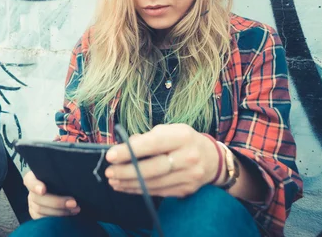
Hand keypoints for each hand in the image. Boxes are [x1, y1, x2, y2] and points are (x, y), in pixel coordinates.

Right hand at [23, 171, 80, 219]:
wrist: (58, 188)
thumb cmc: (59, 178)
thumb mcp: (58, 174)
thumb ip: (59, 175)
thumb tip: (71, 176)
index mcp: (33, 177)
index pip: (30, 181)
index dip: (35, 186)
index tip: (43, 190)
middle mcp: (31, 191)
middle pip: (38, 198)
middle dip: (57, 202)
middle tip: (73, 203)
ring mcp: (32, 203)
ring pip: (40, 210)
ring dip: (60, 211)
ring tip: (75, 209)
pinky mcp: (35, 214)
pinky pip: (41, 219)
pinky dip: (55, 219)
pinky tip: (68, 216)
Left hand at [104, 124, 220, 197]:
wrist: (212, 159)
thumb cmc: (183, 140)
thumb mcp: (170, 130)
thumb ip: (148, 137)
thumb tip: (125, 146)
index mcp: (183, 136)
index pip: (153, 144)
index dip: (130, 150)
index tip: (110, 155)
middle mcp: (189, 157)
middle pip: (153, 168)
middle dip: (127, 171)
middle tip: (109, 172)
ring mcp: (189, 176)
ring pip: (154, 183)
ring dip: (130, 183)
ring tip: (113, 180)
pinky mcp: (186, 190)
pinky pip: (158, 192)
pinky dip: (140, 190)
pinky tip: (127, 186)